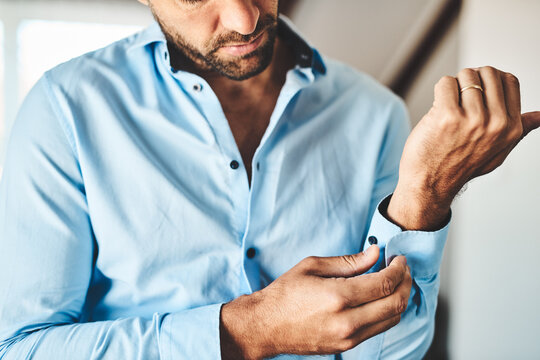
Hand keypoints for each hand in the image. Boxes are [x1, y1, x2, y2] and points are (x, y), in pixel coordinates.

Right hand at [220, 246, 411, 358]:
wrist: (266, 326)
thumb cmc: (285, 293)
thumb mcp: (313, 266)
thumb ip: (349, 261)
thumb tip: (375, 252)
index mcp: (337, 296)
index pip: (383, 283)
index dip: (398, 269)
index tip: (400, 259)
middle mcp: (346, 321)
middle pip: (394, 303)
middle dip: (405, 282)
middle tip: (403, 268)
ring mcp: (348, 338)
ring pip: (391, 319)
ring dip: (400, 298)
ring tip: (396, 282)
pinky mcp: (346, 347)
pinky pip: (378, 329)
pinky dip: (387, 312)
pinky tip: (382, 299)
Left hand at [388, 66, 539, 229]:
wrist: (429, 183)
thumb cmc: (459, 167)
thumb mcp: (498, 152)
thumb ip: (519, 130)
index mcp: (511, 128)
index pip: (509, 80)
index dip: (490, 80)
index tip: (476, 92)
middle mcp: (496, 123)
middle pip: (488, 72)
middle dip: (471, 79)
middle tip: (458, 99)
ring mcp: (473, 119)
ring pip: (465, 75)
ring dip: (453, 86)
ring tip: (448, 107)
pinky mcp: (447, 116)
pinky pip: (445, 83)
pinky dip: (439, 91)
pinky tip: (437, 109)